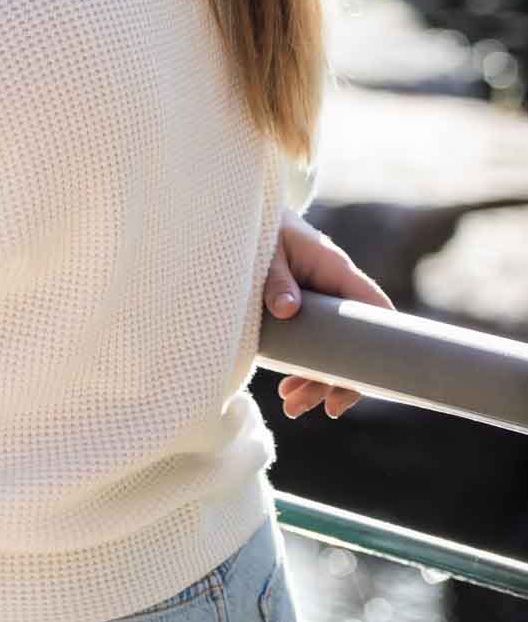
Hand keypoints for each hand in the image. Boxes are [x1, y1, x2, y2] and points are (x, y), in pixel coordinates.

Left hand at [265, 205, 393, 419]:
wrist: (241, 214)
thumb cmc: (260, 227)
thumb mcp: (266, 250)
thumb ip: (275, 278)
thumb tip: (288, 309)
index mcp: (335, 268)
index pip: (374, 309)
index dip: (380, 347)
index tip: (362, 382)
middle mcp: (332, 288)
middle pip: (352, 343)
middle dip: (336, 378)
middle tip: (316, 406)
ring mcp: (317, 301)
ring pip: (330, 350)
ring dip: (314, 380)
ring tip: (292, 405)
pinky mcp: (299, 310)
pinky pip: (310, 345)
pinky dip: (301, 369)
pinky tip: (287, 389)